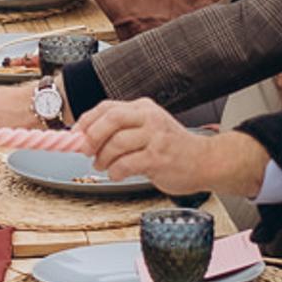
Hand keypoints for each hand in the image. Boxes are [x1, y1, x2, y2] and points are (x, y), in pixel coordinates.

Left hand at [72, 97, 270, 200]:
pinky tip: (119, 174)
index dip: (87, 121)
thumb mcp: (148, 129)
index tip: (76, 133)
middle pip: (110, 120)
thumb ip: (121, 130)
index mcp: (144, 108)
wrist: (206, 161)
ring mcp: (155, 137)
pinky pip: (125, 164)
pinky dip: (116, 172)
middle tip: (85, 150)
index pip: (107, 107)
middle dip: (92, 137)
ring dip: (103, 158)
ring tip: (103, 165)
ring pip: (115, 144)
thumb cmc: (173, 147)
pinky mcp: (158, 158)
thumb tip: (85, 137)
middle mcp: (150, 118)